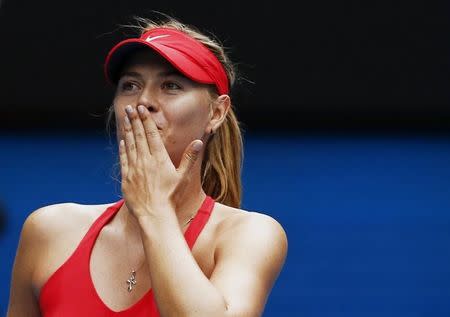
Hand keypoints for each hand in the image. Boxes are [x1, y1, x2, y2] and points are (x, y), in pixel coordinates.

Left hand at [118, 105, 202, 220]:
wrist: (154, 214)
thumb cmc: (171, 196)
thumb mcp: (183, 176)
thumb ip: (190, 157)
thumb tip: (198, 142)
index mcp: (159, 158)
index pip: (151, 134)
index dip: (146, 120)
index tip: (141, 109)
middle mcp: (145, 160)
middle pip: (138, 136)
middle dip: (134, 120)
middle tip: (130, 107)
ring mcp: (134, 169)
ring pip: (129, 144)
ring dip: (127, 130)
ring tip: (125, 118)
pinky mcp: (126, 178)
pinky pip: (124, 159)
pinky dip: (123, 148)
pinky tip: (123, 141)